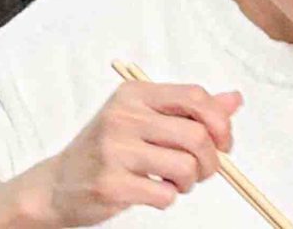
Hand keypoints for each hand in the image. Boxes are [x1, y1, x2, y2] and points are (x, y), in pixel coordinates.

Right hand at [7, 82, 241, 225]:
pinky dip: (168, 198)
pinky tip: (153, 192)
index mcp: (135, 94)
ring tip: (174, 182)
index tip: (223, 143)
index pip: (195, 97)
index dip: (220, 122)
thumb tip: (234, 100)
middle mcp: (124, 116)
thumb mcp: (144, 120)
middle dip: (210, 161)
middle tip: (201, 172)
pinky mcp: (111, 184)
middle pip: (197, 136)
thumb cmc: (108, 150)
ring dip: (189, 183)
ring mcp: (115, 150)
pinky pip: (165, 194)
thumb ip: (189, 111)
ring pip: (185, 167)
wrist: (57, 185)